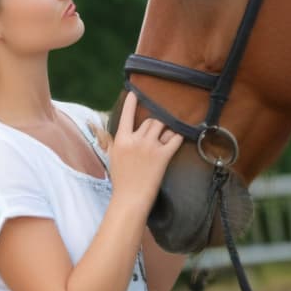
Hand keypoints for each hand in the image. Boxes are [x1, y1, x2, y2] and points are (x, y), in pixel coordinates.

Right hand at [109, 92, 182, 211]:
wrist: (130, 198)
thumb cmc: (120, 180)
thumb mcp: (112, 157)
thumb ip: (114, 143)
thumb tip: (117, 134)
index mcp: (122, 140)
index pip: (126, 115)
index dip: (131, 103)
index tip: (135, 92)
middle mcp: (136, 140)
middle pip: (150, 120)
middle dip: (155, 124)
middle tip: (156, 133)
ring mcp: (150, 147)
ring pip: (162, 126)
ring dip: (166, 129)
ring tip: (165, 137)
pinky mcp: (163, 155)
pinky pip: (174, 138)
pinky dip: (177, 136)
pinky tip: (178, 137)